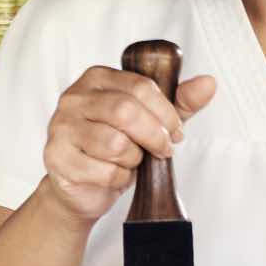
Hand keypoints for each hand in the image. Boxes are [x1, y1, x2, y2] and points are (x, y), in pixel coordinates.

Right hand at [40, 65, 216, 223]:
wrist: (81, 187)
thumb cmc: (115, 148)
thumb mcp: (150, 121)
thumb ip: (178, 102)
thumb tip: (208, 83)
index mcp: (96, 78)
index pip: (140, 86)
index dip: (166, 112)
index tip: (176, 130)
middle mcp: (73, 98)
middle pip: (126, 112)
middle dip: (154, 136)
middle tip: (162, 150)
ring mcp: (61, 128)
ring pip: (115, 144)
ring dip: (134, 159)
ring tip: (131, 161)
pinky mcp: (57, 158)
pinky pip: (104, 171)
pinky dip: (119, 178)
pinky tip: (114, 175)